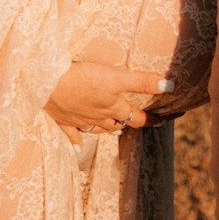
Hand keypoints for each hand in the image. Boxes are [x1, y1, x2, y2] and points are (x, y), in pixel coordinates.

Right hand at [45, 60, 175, 144]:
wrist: (49, 85)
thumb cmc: (84, 79)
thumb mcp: (116, 77)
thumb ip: (142, 82)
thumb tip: (169, 86)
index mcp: (114, 108)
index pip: (138, 118)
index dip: (153, 119)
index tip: (165, 119)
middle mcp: (99, 118)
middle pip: (118, 124)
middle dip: (129, 121)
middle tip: (138, 119)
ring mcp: (80, 121)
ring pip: (98, 129)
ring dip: (108, 128)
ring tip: (114, 125)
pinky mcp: (63, 120)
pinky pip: (72, 134)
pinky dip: (77, 138)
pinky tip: (79, 142)